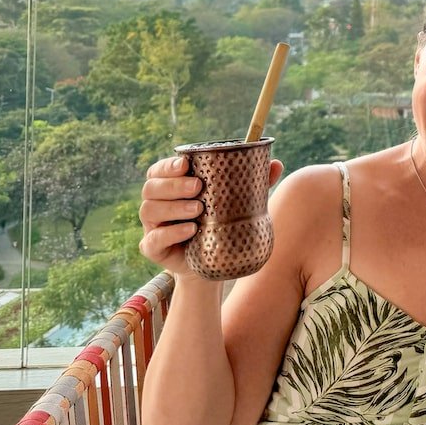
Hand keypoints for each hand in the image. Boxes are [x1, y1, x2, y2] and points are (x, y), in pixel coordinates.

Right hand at [139, 154, 282, 277]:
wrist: (216, 261)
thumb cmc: (223, 222)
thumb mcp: (239, 202)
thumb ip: (254, 182)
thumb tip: (276, 163)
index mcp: (171, 187)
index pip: (158, 170)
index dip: (168, 165)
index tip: (185, 163)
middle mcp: (157, 204)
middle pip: (151, 187)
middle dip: (174, 185)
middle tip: (198, 186)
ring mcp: (153, 227)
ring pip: (149, 210)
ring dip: (173, 207)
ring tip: (199, 208)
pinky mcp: (154, 249)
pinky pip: (153, 240)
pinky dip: (170, 233)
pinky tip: (191, 229)